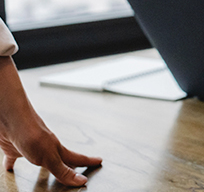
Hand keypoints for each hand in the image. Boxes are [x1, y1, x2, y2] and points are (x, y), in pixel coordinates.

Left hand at [0, 57, 101, 186]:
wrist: (10, 118)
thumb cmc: (30, 133)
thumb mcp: (49, 157)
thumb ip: (63, 170)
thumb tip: (81, 180)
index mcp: (57, 150)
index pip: (76, 158)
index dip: (88, 161)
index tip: (99, 161)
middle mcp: (47, 148)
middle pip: (62, 159)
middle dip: (71, 165)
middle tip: (79, 169)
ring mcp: (31, 147)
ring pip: (41, 160)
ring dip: (45, 168)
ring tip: (47, 175)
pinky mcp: (15, 147)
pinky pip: (15, 158)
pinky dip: (13, 164)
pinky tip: (10, 168)